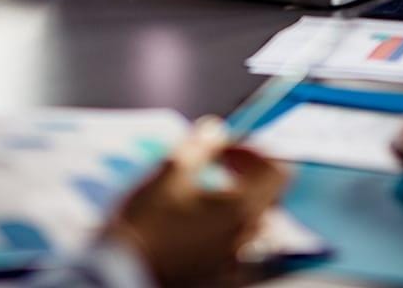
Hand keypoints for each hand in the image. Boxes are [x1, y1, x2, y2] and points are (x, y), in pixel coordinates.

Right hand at [103, 119, 289, 286]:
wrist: (125, 272)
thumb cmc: (147, 221)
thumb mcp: (169, 172)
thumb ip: (200, 145)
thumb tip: (216, 129)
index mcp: (242, 207)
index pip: (277, 171)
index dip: (255, 151)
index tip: (226, 147)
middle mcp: (248, 234)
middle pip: (267, 194)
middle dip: (246, 172)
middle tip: (214, 163)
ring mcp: (237, 258)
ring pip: (252, 219)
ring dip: (236, 198)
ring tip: (204, 192)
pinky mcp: (222, 273)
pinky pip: (238, 243)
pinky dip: (226, 225)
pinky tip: (197, 222)